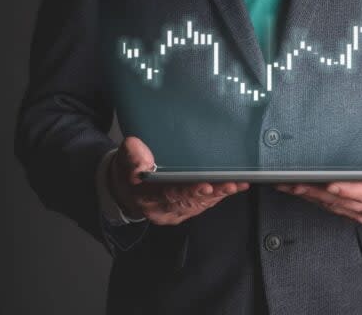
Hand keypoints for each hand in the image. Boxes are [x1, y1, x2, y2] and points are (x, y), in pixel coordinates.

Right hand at [107, 137, 248, 224]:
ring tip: (237, 185)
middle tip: (230, 184)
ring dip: (219, 195)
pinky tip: (234, 188)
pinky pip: (204, 205)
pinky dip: (219, 196)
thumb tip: (137, 147)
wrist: (127, 189)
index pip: (169, 195)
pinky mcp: (184, 210)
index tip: (205, 186)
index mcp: (147, 197)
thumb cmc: (129, 171)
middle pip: (190, 202)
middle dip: (212, 193)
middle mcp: (162, 209)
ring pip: (200, 205)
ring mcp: (175, 212)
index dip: (188, 191)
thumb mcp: (125, 160)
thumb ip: (132, 155)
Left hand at [274, 149, 361, 223]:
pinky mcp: (350, 212)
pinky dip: (312, 199)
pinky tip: (298, 191)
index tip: (329, 184)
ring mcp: (359, 212)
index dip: (345, 190)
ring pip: (330, 205)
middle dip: (316, 192)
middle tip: (294, 183)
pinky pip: (329, 207)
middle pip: (339, 200)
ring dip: (308, 197)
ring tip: (287, 185)